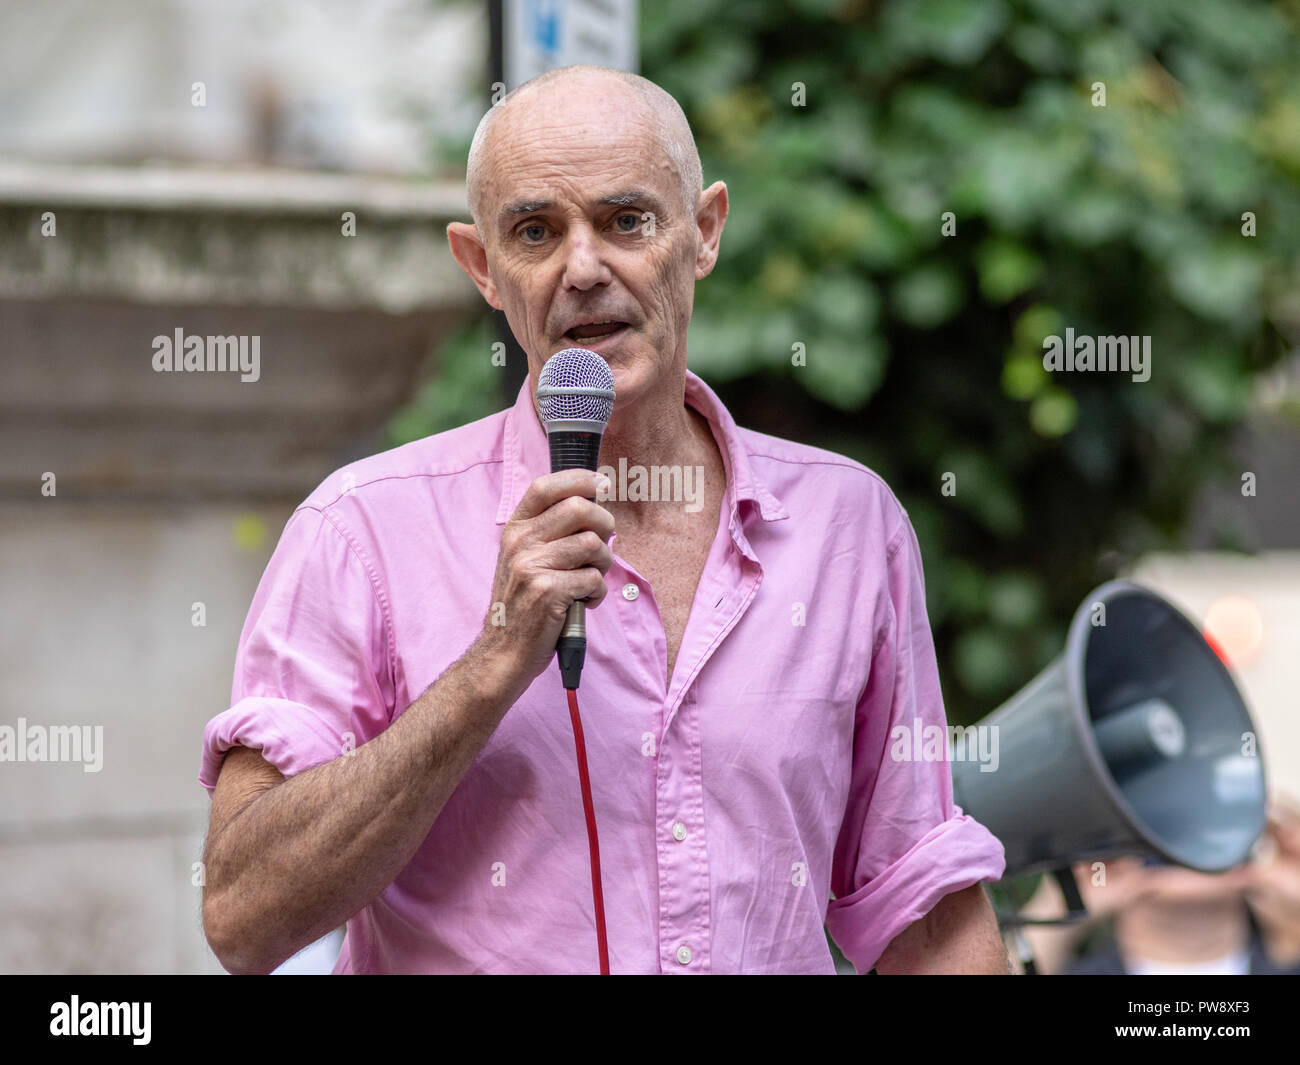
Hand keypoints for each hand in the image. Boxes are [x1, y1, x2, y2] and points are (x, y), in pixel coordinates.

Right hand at [473, 468, 614, 695]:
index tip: (601, 485)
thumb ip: (550, 530)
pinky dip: (597, 592)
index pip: (545, 486)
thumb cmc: (523, 603)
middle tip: (603, 545)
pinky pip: (594, 578)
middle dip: (604, 525)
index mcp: (515, 529)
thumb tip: (595, 500)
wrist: (503, 650)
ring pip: (593, 544)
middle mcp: (520, 543)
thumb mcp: (524, 558)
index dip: (579, 479)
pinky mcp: (548, 592)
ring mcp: (532, 566)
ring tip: (589, 580)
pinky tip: (583, 601)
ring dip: (603, 564)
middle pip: (579, 509)